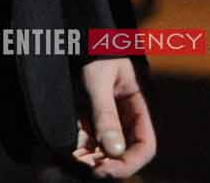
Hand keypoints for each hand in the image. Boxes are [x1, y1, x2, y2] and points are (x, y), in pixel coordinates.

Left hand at [71, 57, 155, 176]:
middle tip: (85, 170)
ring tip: (71, 165)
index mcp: (136, 109)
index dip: (130, 163)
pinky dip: (76, 154)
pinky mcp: (85, 123)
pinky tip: (64, 157)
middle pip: (123, 156)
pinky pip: (84, 146)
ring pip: (102, 155)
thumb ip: (106, 114)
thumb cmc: (93, 53)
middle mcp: (123, 121)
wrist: (74, 39)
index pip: (145, 146)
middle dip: (106, 167)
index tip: (108, 169)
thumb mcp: (98, 80)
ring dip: (88, 164)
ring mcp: (104, 124)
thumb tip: (113, 151)